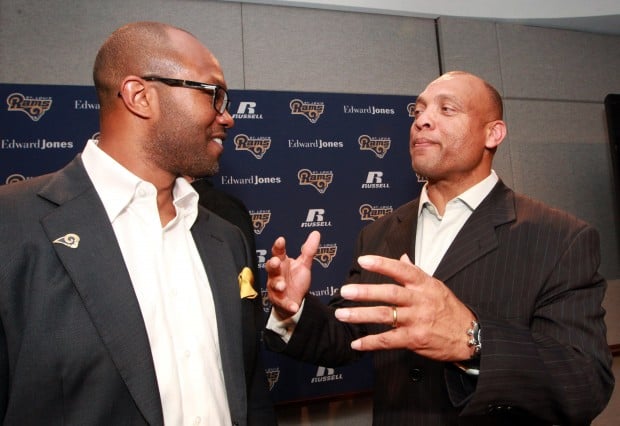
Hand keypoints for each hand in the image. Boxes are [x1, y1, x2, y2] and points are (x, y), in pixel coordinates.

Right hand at [266, 231, 320, 317]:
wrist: (295, 300)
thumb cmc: (296, 280)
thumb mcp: (304, 264)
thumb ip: (308, 250)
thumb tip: (316, 233)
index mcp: (282, 263)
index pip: (278, 252)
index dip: (278, 246)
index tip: (281, 240)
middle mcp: (276, 275)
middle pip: (271, 268)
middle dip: (272, 264)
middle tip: (276, 261)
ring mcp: (277, 289)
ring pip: (274, 285)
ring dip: (278, 284)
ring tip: (283, 285)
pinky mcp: (281, 302)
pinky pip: (284, 304)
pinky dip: (288, 305)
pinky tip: (294, 306)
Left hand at [334, 253, 476, 361]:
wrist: (469, 335)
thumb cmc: (449, 309)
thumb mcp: (436, 286)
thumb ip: (415, 272)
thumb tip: (401, 257)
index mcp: (424, 285)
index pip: (402, 270)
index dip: (382, 264)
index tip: (363, 260)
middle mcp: (420, 301)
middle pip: (390, 293)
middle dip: (366, 292)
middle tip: (346, 290)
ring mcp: (417, 320)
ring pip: (386, 316)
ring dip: (361, 315)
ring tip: (343, 314)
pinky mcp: (415, 339)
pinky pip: (389, 340)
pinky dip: (371, 342)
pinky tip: (356, 342)